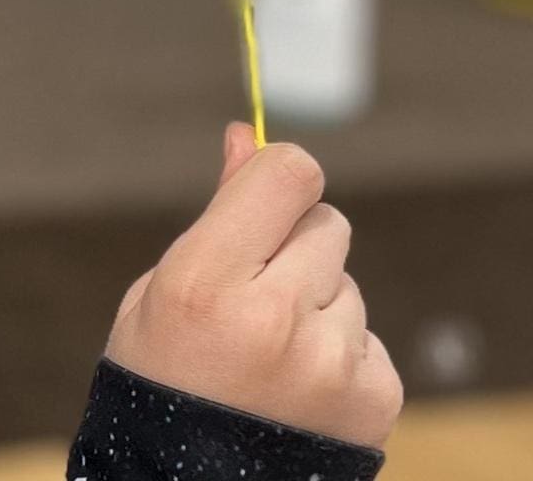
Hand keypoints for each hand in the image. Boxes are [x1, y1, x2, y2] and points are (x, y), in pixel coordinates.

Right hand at [103, 122, 402, 448]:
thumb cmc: (160, 388)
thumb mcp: (159, 295)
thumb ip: (217, 215)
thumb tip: (247, 136)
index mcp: (205, 284)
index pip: (290, 174)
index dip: (280, 180)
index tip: (266, 202)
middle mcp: (275, 318)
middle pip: (326, 224)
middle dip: (295, 250)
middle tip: (253, 304)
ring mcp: (331, 362)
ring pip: (347, 286)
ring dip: (316, 310)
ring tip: (269, 365)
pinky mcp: (374, 398)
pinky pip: (367, 341)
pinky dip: (339, 359)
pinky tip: (298, 396)